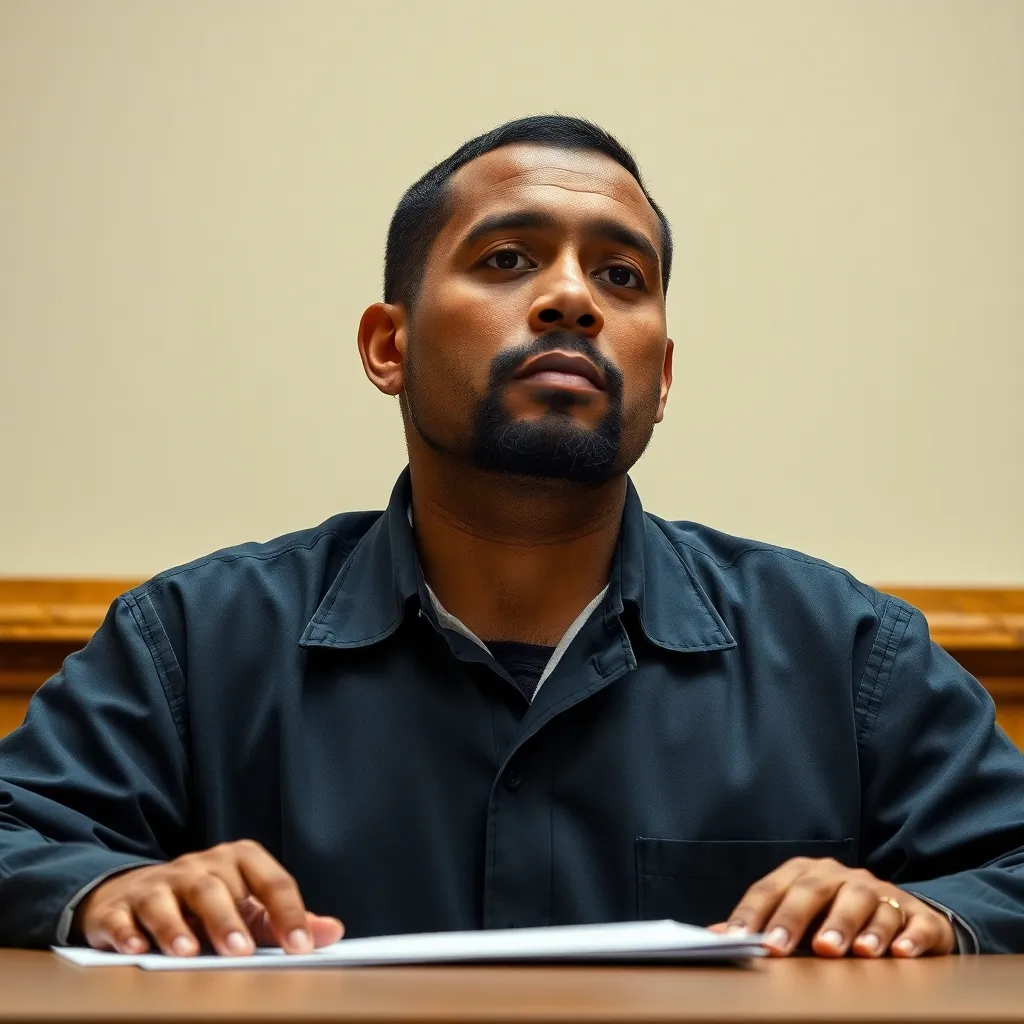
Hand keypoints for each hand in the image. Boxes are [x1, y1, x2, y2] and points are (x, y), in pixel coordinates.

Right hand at [74, 840, 343, 956]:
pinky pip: (123, 916)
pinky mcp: (121, 906)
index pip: (270, 881)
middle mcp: (198, 866)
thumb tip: (332, 932)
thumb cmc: (206, 904)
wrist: (138, 894)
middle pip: (215, 887)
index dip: (287, 913)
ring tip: (188, 953)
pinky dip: (128, 933)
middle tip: (240, 953)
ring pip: (169, 899)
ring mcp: (158, 883)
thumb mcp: (249, 908)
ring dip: (177, 927)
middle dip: (227, 919)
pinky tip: (137, 951)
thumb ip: (284, 921)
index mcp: (238, 861)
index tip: (301, 947)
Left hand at [708, 857, 954, 957]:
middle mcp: (841, 877)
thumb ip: (762, 926)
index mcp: (805, 874)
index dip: (755, 913)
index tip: (739, 939)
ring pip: (866, 902)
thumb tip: (716, 936)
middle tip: (784, 948)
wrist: (903, 916)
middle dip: (797, 918)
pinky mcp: (918, 914)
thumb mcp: (798, 919)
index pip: (772, 889)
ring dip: (854, 927)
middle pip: (816, 890)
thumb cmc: (836, 918)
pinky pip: (915, 922)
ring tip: (848, 952)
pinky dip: (909, 936)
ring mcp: (881, 892)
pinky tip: (900, 953)